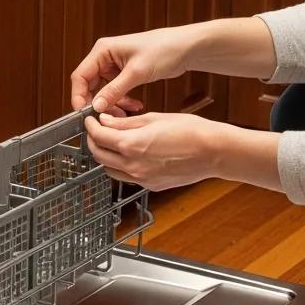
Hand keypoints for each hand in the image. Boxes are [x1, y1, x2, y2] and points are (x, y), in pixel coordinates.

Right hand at [70, 27, 195, 114]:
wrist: (186, 48)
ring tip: (123, 114)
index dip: (79, 96)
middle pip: (89, 85)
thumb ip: (114, 91)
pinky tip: (134, 106)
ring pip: (103, 91)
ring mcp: (115, 66)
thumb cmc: (164, 48)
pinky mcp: (125, 74)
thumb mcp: (136, 72)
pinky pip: (115, 92)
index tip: (84, 113)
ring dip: (111, 105)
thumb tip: (96, 106)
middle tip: (104, 118)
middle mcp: (106, 57)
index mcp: (103, 50)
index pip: (80, 76)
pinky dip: (122, 101)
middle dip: (96, 103)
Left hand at [84, 111, 222, 190]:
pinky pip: (127, 177)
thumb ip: (126, 123)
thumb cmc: (191, 131)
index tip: (90, 120)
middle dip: (93, 141)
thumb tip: (106, 121)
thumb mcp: (154, 119)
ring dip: (105, 156)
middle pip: (99, 155)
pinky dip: (121, 166)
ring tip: (111, 143)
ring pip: (110, 169)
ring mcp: (141, 178)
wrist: (213, 152)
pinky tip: (129, 155)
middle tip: (96, 130)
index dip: (90, 127)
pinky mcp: (151, 185)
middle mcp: (133, 165)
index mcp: (131, 145)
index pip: (99, 136)